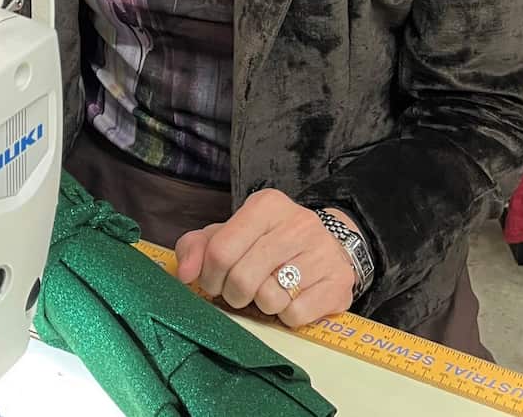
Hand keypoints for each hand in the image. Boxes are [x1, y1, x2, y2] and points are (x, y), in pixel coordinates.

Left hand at [174, 190, 357, 327]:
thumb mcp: (231, 234)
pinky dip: (287, 316)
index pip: (220, 250)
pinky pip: (295, 315)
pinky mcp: (338, 282)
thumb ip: (197, 247)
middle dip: (233, 294)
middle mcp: (297, 223)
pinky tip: (291, 298)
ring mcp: (322, 252)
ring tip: (268, 290)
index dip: (210, 276)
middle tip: (240, 291)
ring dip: (262, 305)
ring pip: (269, 299)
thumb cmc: (268, 242)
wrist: (326, 246)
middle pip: (242, 278)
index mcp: (266, 205)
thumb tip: (184, 273)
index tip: (214, 281)